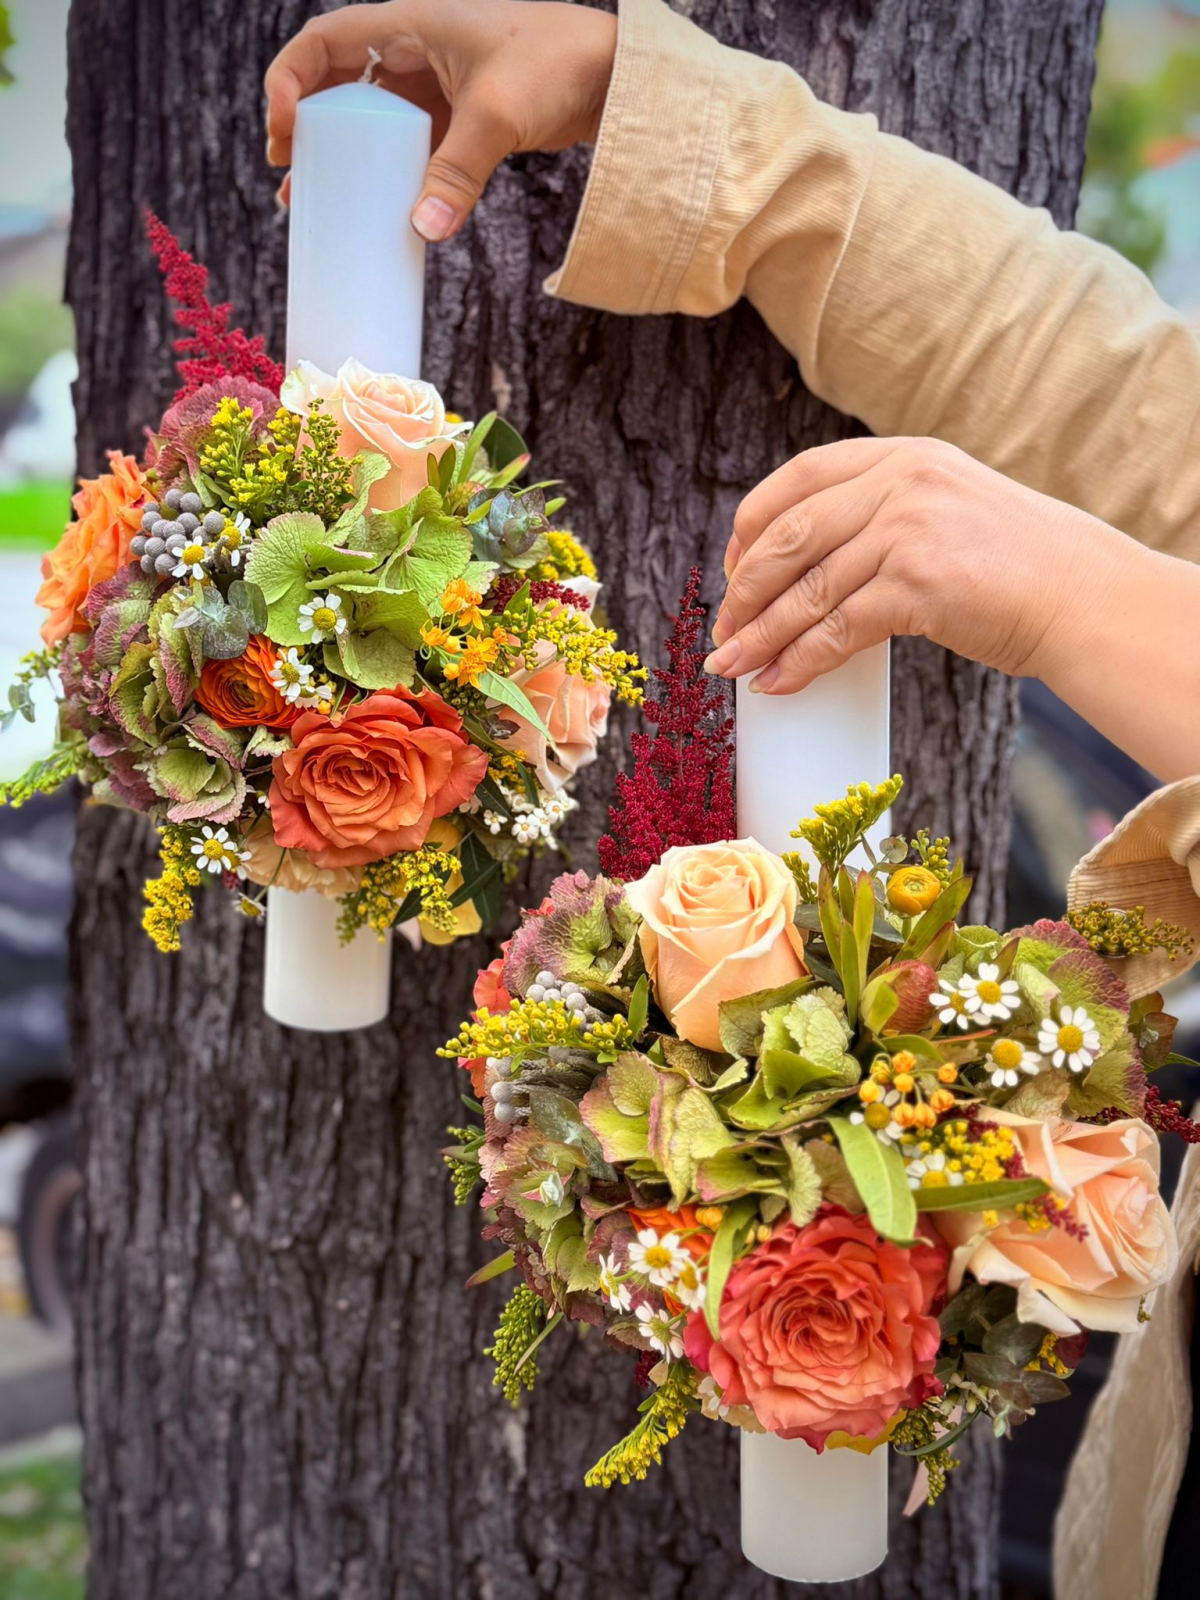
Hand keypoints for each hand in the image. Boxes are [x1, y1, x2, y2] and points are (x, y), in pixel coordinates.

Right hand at [265, 0, 616, 239]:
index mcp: (410, 23)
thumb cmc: (558, 66)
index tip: (281, 128)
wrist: (616, 78)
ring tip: (312, 203)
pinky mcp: (462, 120)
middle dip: (307, 129)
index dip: (290, 79)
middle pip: (339, 85)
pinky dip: (388, 176)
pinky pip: (410, 148)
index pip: (325, 41)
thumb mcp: (498, 115)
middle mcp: (416, 49)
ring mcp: (438, 86)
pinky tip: (376, 212)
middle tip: (290, 176)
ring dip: (343, 159)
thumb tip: (423, 230)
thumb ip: (458, 172)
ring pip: (372, 122)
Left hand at [705, 436, 1117, 694]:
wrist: (1082, 595)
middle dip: (744, 590)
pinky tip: (778, 683)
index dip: (752, 528)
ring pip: (806, 589)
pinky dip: (799, 661)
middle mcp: (899, 482)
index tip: (734, 571)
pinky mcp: (918, 584)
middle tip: (724, 631)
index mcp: (899, 456)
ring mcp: (907, 530)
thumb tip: (804, 568)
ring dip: (760, 635)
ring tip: (731, 666)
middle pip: (787, 535)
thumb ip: (882, 515)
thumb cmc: (1014, 565)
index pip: (796, 479)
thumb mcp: (944, 509)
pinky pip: (836, 629)